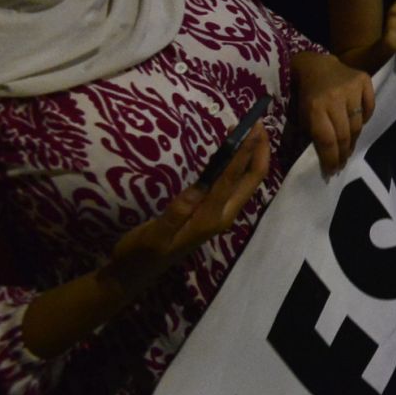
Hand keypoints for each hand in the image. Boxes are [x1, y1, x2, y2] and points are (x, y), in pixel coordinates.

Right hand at [107, 124, 269, 286]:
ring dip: (252, 155)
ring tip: (251, 130)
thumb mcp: (154, 235)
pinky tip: (234, 150)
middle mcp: (222, 215)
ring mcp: (219, 213)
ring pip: (246, 180)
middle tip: (259, 122)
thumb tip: (198, 188)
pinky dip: (240, 163)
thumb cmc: (141, 253)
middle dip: (259, 150)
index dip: (244, 152)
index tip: (251, 128)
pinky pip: (234, 183)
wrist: (135, 272)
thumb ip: (175, 214)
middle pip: (252, 179)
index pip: (232, 179)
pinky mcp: (212, 211)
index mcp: (211, 219)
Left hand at [291, 51, 375, 174]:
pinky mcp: (364, 80)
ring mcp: (351, 88)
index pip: (327, 140)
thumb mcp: (302, 117)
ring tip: (349, 147)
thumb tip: (328, 159)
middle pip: (344, 134)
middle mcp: (334, 98)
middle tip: (342, 162)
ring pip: (358, 123)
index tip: (332, 170)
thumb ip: (313, 135)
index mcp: (315, 108)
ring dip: (354, 139)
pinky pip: (370, 107)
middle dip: (344, 153)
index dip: (331, 158)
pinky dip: (365, 117)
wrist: (315, 66)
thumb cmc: (306, 96)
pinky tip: (358, 122)